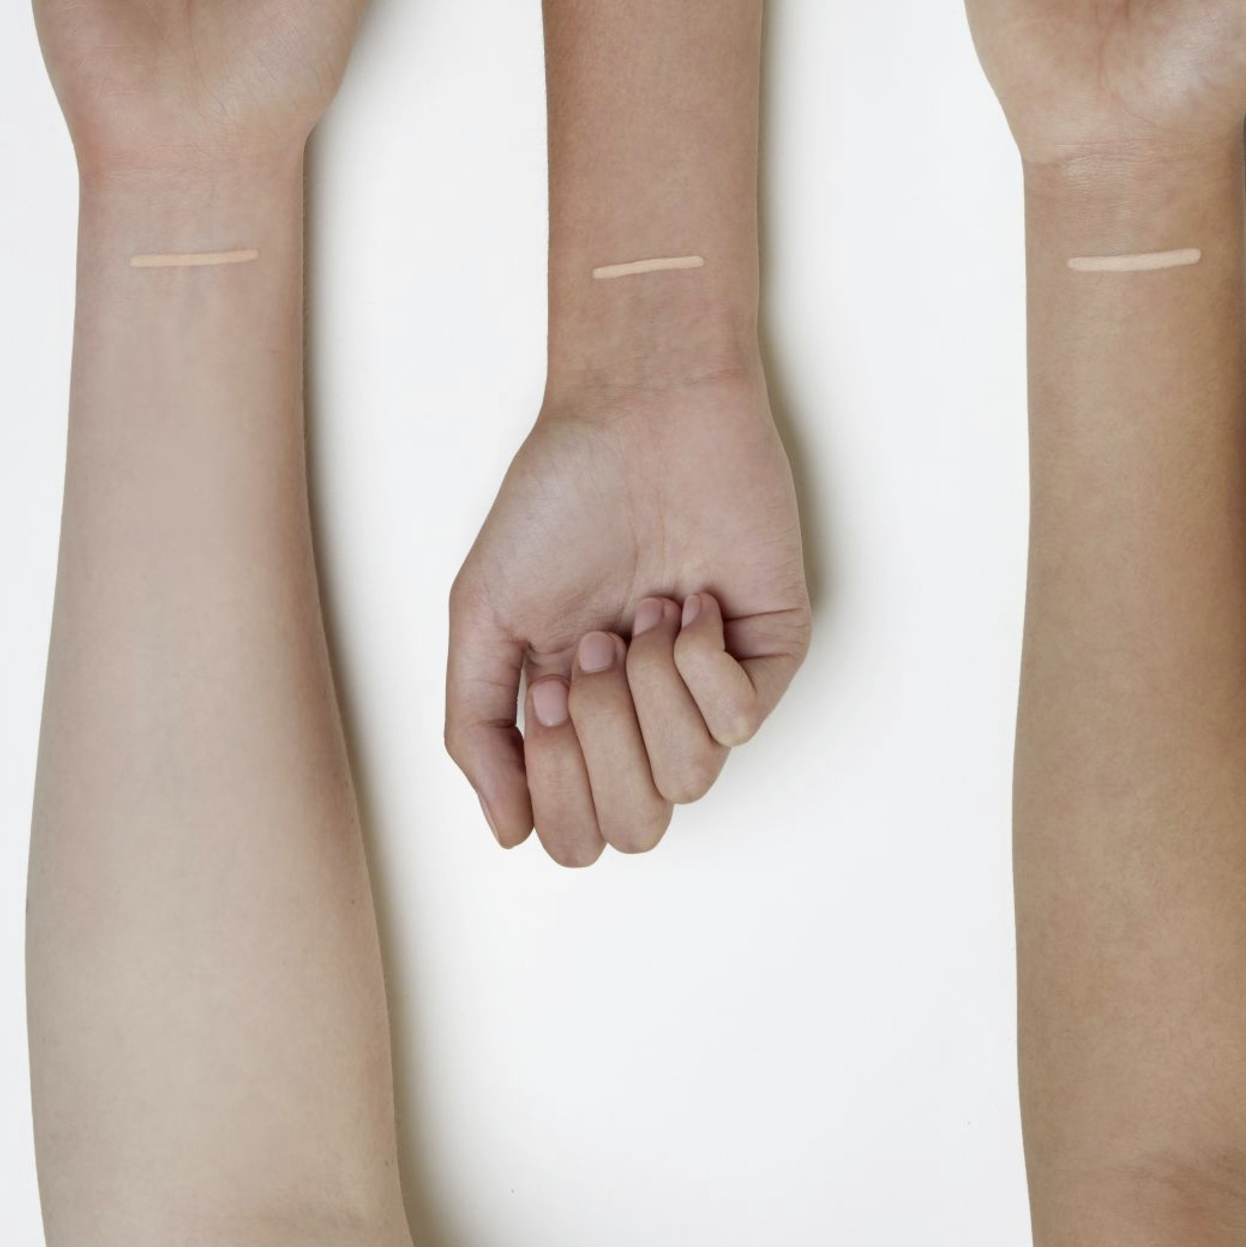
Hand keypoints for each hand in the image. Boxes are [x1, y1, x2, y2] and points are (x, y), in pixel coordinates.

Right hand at [446, 369, 808, 863]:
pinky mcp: (769, 651)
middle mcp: (648, 714)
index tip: (549, 689)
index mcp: (579, 715)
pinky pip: (740, 722)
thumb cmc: (562, 495)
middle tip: (595, 649)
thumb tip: (506, 832)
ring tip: (642, 613)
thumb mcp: (485, 613)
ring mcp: (712, 685)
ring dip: (649, 694)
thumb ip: (476, 727)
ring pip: (688, 781)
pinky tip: (692, 604)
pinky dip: (701, 665)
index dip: (554, 783)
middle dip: (602, 745)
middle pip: (636, 827)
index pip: (575, 833)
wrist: (639, 413)